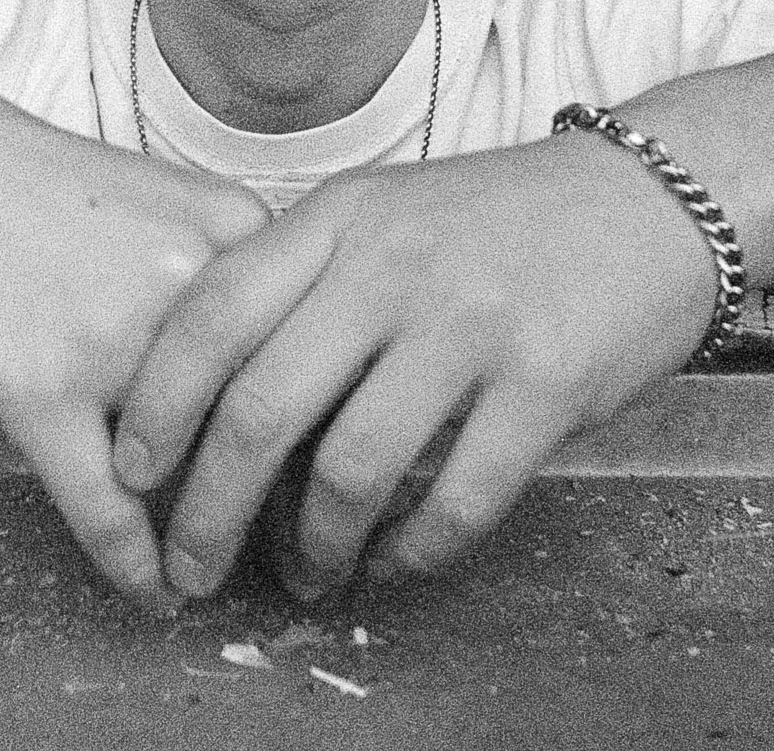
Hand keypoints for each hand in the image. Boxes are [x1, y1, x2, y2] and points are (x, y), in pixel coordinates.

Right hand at [0, 57, 268, 607]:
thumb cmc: (34, 187)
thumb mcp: (159, 205)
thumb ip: (219, 278)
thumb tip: (274, 380)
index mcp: (233, 228)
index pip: (310, 344)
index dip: (322, 418)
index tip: (328, 470)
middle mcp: (189, 285)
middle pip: (263, 415)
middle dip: (273, 493)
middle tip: (290, 547)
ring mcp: (114, 342)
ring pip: (190, 473)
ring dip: (205, 538)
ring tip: (214, 572)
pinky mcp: (40, 394)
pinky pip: (106, 511)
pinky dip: (135, 565)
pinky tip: (154, 591)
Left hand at [112, 136, 716, 599]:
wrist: (642, 201)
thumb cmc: (495, 219)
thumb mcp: (383, 210)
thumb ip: (303, 276)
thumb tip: (208, 388)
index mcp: (340, 218)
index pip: (215, 312)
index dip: (160, 403)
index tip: (130, 469)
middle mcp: (393, 266)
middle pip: (265, 405)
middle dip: (209, 507)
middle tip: (190, 562)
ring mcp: (471, 323)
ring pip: (353, 467)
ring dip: (312, 543)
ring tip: (303, 573)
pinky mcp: (545, 384)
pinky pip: (456, 499)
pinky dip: (412, 553)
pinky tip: (394, 564)